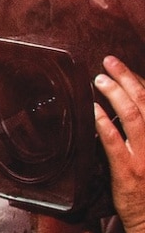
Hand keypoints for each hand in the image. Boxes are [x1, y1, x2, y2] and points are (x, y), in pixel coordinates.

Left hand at [96, 55, 144, 232]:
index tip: (123, 68)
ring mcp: (144, 156)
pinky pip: (113, 141)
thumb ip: (142, 133)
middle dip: (126, 78)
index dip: (139, 81)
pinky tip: (93, 109)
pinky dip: (103, 122)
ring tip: (99, 80)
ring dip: (114, 93)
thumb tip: (126, 107)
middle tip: (109, 62)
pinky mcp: (128, 170)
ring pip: (132, 116)